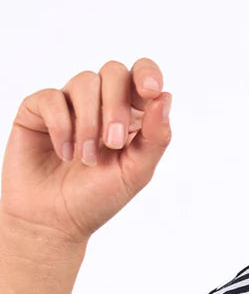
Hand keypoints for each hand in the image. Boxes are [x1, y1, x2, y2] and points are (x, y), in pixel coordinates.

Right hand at [0, 58, 171, 248]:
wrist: (54, 221)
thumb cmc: (97, 198)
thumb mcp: (136, 173)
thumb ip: (156, 138)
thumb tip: (165, 98)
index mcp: (130, 117)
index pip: (141, 77)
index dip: (147, 74)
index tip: (150, 91)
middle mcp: (100, 104)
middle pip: (114, 72)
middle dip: (117, 107)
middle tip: (114, 143)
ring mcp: (69, 104)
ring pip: (85, 81)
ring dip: (89, 123)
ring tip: (87, 158)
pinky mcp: (38, 109)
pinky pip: (52, 97)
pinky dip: (61, 126)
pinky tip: (63, 154)